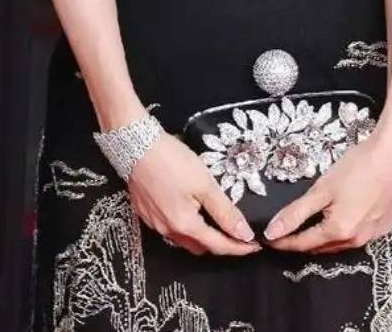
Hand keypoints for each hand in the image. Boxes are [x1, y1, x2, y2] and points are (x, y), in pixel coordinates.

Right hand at [126, 132, 261, 256]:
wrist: (136, 145)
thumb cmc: (172, 162)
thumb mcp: (205, 183)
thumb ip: (225, 211)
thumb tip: (244, 234)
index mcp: (185, 226)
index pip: (218, 245)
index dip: (239, 247)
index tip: (256, 246)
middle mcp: (168, 231)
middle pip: (200, 246)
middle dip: (220, 244)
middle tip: (237, 234)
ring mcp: (154, 223)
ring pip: (184, 239)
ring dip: (201, 236)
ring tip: (216, 223)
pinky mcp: (145, 213)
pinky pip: (170, 228)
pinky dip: (185, 226)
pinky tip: (190, 211)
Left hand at [261, 130, 391, 253]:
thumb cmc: (358, 167)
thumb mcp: (322, 188)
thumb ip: (296, 212)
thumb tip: (272, 232)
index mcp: (338, 232)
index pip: (303, 244)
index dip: (284, 242)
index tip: (268, 239)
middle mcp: (356, 240)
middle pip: (322, 246)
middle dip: (302, 242)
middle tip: (285, 234)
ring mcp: (373, 235)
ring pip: (340, 243)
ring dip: (323, 239)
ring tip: (308, 228)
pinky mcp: (384, 226)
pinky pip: (358, 235)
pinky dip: (343, 232)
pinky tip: (340, 220)